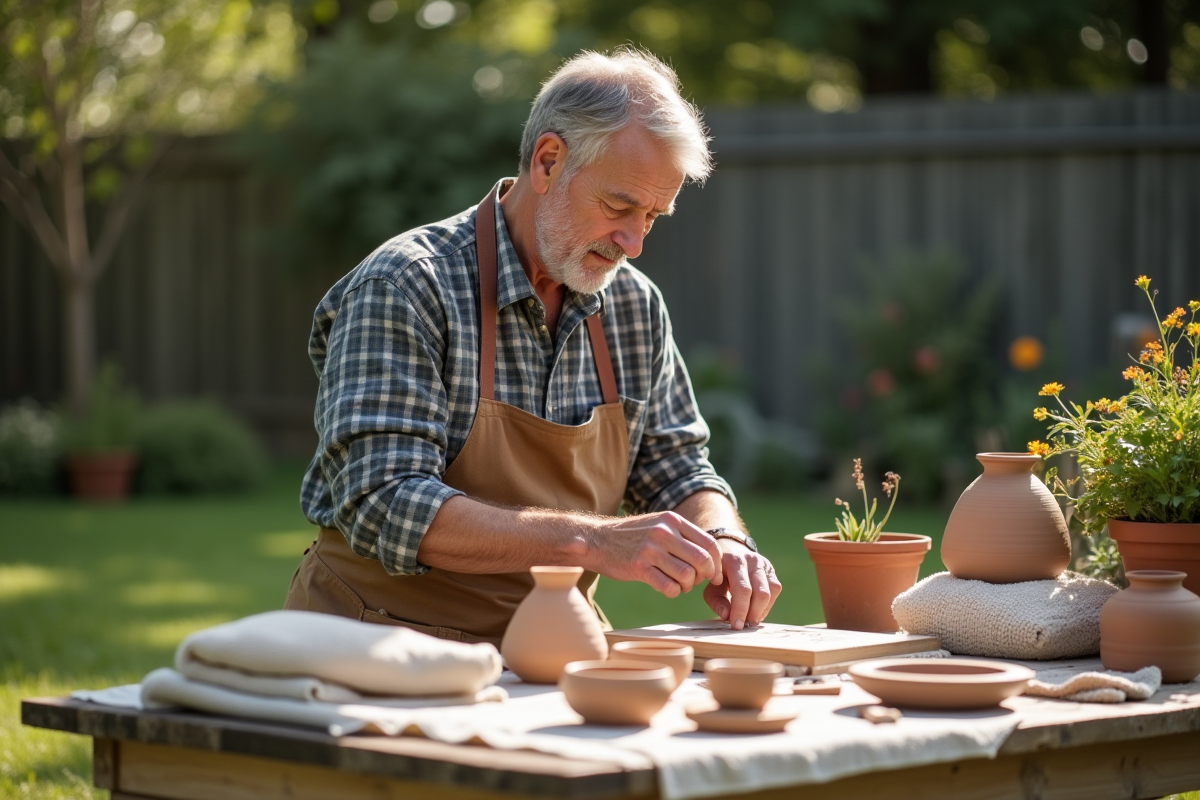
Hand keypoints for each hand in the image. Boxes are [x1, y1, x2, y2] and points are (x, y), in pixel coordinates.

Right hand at [590, 511, 722, 597]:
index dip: (716, 563)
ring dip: (687, 586)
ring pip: (687, 575)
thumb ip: (683, 536)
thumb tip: (712, 557)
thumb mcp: (659, 525)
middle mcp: (663, 532)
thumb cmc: (633, 536)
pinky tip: (666, 588)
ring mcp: (650, 550)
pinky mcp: (638, 567)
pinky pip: (668, 587)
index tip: (714, 575)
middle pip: (702, 560)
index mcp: (672, 520)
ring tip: (679, 585)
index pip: (709, 543)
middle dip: (705, 576)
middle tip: (696, 582)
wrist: (597, 539)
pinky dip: (673, 592)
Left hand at [703, 543, 781, 629]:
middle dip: (753, 613)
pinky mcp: (771, 570)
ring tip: (749, 620)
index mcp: (733, 561)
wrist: (731, 554)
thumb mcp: (711, 587)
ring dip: (761, 610)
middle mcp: (751, 560)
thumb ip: (716, 601)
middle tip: (744, 626)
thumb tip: (726, 616)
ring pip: (770, 591)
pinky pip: (775, 589)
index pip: (742, 589)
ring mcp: (763, 563)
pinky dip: (767, 605)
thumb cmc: (719, 575)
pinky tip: (757, 611)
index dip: (741, 610)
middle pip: (760, 592)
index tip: (736, 625)